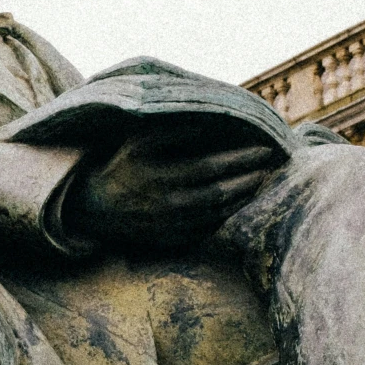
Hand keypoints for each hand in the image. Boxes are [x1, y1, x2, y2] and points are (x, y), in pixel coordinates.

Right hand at [66, 128, 278, 253]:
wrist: (95, 208)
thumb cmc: (121, 166)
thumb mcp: (139, 141)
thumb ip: (173, 131)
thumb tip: (209, 123)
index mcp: (162, 177)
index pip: (212, 166)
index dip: (240, 158)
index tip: (263, 148)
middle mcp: (169, 205)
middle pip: (221, 192)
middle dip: (249, 177)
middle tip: (270, 164)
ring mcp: (172, 227)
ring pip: (219, 213)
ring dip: (244, 196)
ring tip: (259, 180)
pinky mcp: (173, 242)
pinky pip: (209, 229)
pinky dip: (228, 214)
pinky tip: (239, 201)